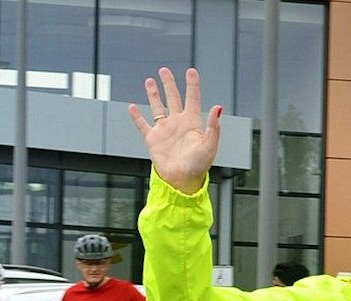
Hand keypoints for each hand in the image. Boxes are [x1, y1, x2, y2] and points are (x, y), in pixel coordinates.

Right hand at [129, 67, 223, 195]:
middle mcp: (178, 123)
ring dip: (153, 94)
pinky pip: (142, 125)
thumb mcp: (210, 145)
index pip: (193, 99)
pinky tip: (132, 107)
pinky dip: (137, 116)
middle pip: (173, 98)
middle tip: (165, 70)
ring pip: (157, 107)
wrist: (182, 180)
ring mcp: (164, 130)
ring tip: (149, 81)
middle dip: (169, 84)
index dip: (192, 85)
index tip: (191, 71)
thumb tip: (218, 107)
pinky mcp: (152, 139)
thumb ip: (214, 126)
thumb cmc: (199, 166)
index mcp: (192, 123)